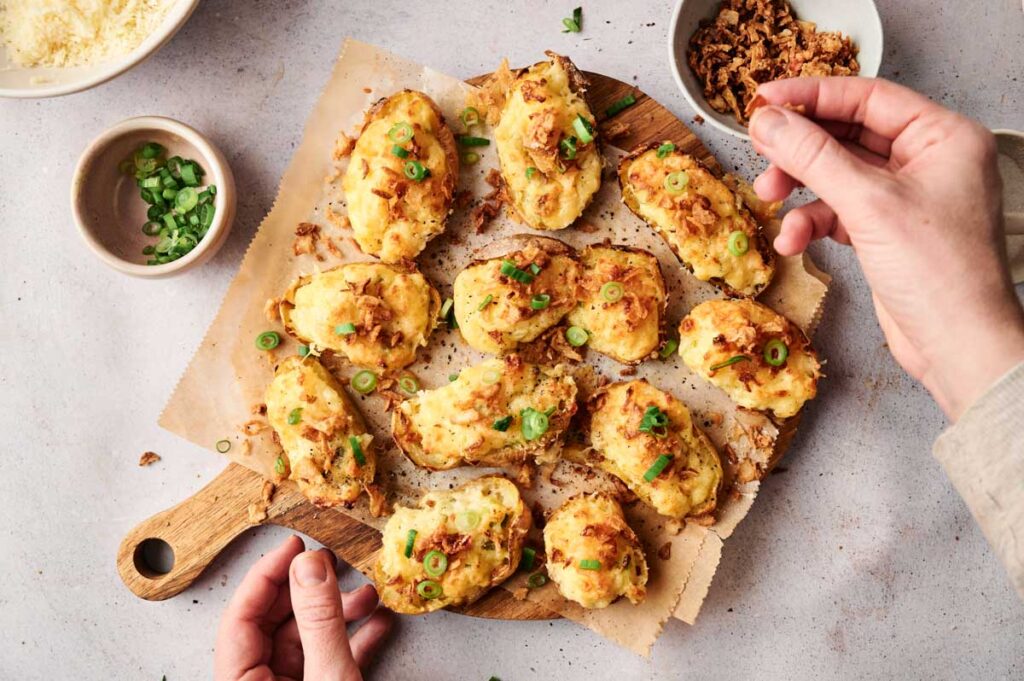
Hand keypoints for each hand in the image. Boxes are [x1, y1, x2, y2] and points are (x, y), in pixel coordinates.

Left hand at [214, 535, 391, 680]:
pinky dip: (354, 641)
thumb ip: (319, 623)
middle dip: (311, 590)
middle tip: (331, 563)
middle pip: (275, 623)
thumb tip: (311, 568)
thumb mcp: (327, 677)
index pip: (241, 616)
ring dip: (340, 613)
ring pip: (307, 639)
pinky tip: (378, 623)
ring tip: (368, 596)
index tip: (295, 547)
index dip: (267, 574)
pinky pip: (330, 660)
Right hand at [747, 77, 1023, 419]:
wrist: (957, 345)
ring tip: (768, 198)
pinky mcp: (886, 231)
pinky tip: (792, 240)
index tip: (763, 99)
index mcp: (942, 137)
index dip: (811, 96)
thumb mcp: (868, 204)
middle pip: (847, 135)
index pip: (867, 98)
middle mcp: (927, 160)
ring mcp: (905, 197)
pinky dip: (811, 222)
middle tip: (759, 150)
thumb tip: (768, 122)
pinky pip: (837, 211)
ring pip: (836, 175)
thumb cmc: (939, 272)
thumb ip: (813, 157)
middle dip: (800, 149)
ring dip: (799, 188)